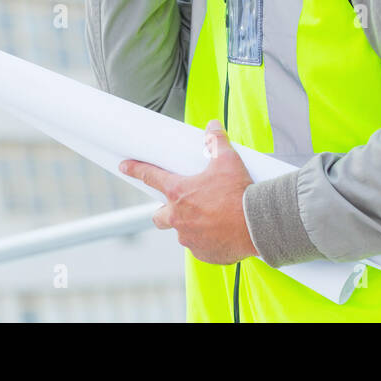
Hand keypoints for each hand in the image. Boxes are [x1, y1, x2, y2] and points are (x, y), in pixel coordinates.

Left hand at [119, 119, 258, 264]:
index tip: (125, 166)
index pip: (150, 177)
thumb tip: (213, 127)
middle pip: (159, 217)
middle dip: (164, 211)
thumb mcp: (228, 161)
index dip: (135, 170)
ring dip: (191, 225)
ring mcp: (189, 238)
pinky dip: (207, 240)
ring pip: (182, 232)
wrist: (256, 224)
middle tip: (180, 206)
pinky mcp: (203, 253)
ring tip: (211, 218)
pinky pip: (200, 246)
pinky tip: (221, 233)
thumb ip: (217, 142)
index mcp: (179, 193)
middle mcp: (178, 218)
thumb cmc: (239, 192)